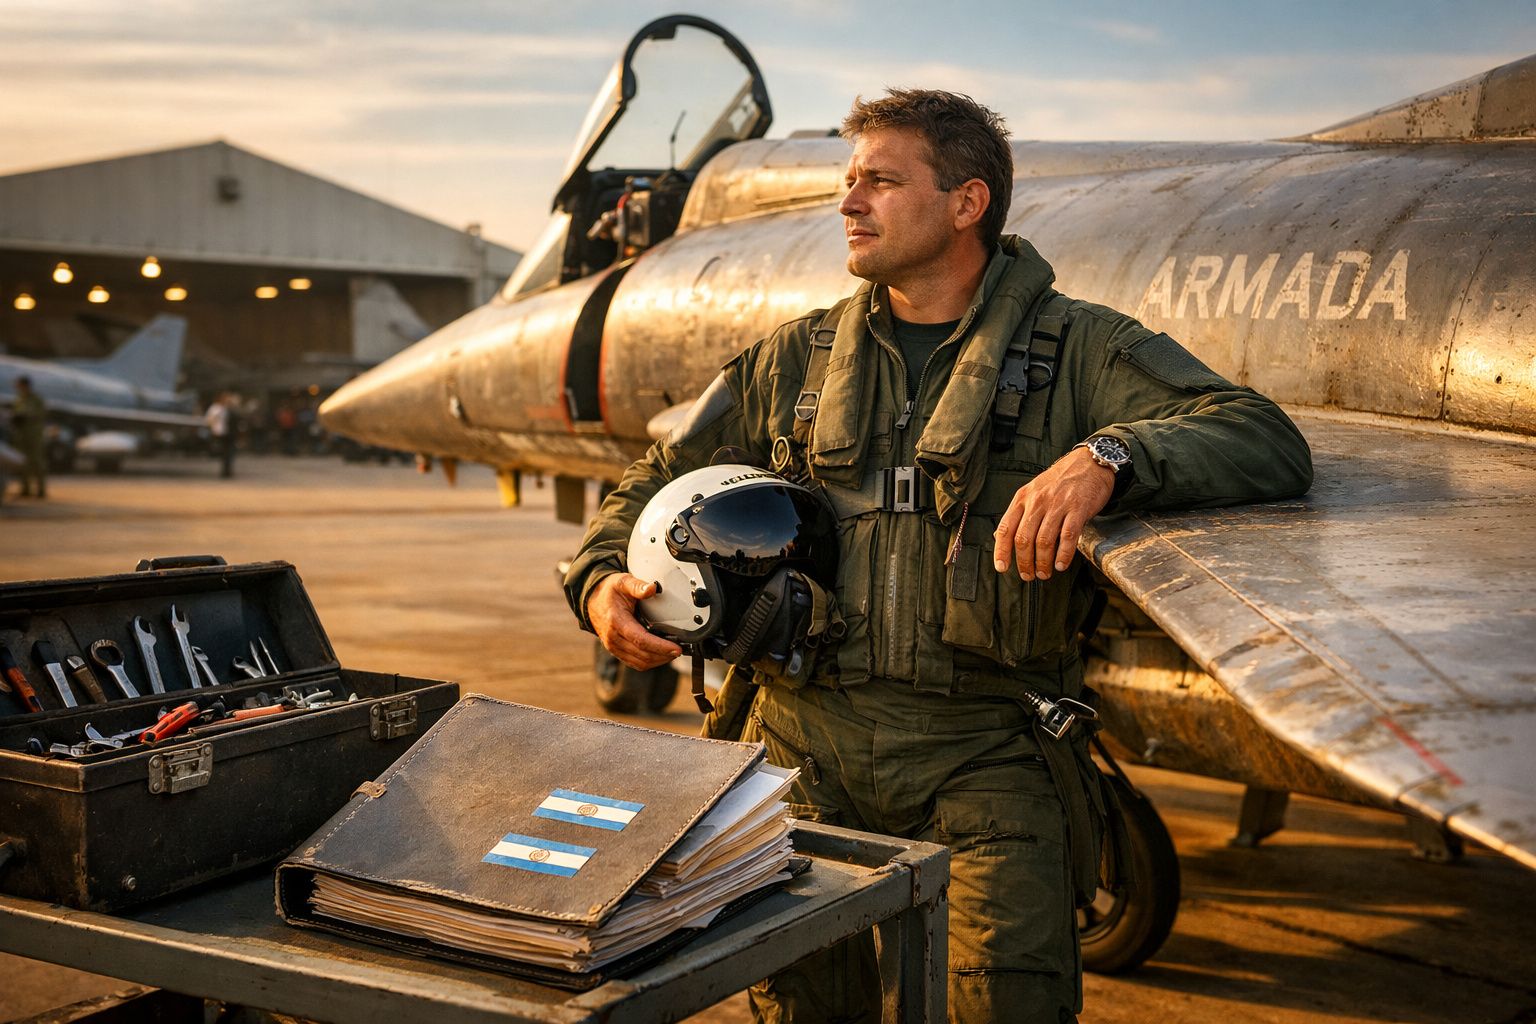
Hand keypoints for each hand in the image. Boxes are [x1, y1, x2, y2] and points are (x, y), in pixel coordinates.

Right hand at [587, 573, 683, 670]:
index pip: (640, 640)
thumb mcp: (622, 582)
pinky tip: (660, 655)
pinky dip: (649, 662)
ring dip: (658, 660)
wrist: (591, 600)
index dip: (660, 647)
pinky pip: (634, 663)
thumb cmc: (609, 592)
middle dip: (663, 655)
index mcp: (616, 622)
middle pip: (642, 655)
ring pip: (639, 662)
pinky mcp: (616, 652)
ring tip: (672, 653)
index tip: (676, 648)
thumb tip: (652, 588)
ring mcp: (613, 647)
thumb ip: (637, 586)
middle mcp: (613, 638)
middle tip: (679, 650)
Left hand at [992, 447, 1115, 580]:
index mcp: (1023, 498)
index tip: (1001, 567)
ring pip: (1044, 541)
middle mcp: (1037, 502)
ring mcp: (1058, 505)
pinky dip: (1063, 555)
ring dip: (1043, 562)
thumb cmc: (1059, 482)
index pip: (1006, 528)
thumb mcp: (1033, 492)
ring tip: (1044, 573)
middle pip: (1024, 538)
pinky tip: (1060, 565)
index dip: (1001, 551)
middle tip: (1028, 576)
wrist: (1088, 463)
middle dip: (1024, 562)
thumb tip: (999, 537)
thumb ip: (1019, 513)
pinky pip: (1067, 537)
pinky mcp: (1078, 509)